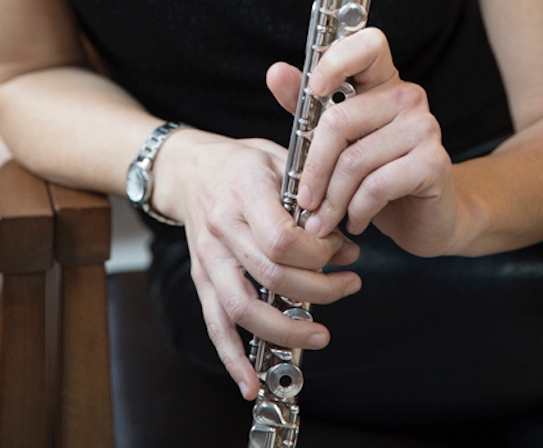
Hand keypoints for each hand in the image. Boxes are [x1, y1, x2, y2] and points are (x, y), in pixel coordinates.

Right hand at [155, 129, 361, 399]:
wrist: (192, 169)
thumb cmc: (245, 163)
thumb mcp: (284, 160)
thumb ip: (316, 196)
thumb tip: (347, 243)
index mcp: (247, 193)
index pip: (283, 239)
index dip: (319, 254)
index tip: (343, 251)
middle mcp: (224, 230)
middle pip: (271, 277)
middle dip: (319, 290)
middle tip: (350, 286)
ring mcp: (209, 260)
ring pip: (244, 308)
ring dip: (285, 330)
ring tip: (320, 336)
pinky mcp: (202, 281)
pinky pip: (215, 325)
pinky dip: (232, 357)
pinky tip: (250, 381)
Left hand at [266, 26, 461, 255]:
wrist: (426, 219)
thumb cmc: (376, 176)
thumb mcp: (337, 143)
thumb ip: (307, 108)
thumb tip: (276, 71)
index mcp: (384, 83)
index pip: (368, 44)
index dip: (337, 59)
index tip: (314, 88)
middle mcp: (408, 97)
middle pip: (340, 120)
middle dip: (313, 169)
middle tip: (304, 200)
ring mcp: (425, 127)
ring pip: (354, 160)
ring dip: (332, 200)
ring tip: (324, 220)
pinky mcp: (434, 162)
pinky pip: (377, 186)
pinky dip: (357, 211)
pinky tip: (356, 220)